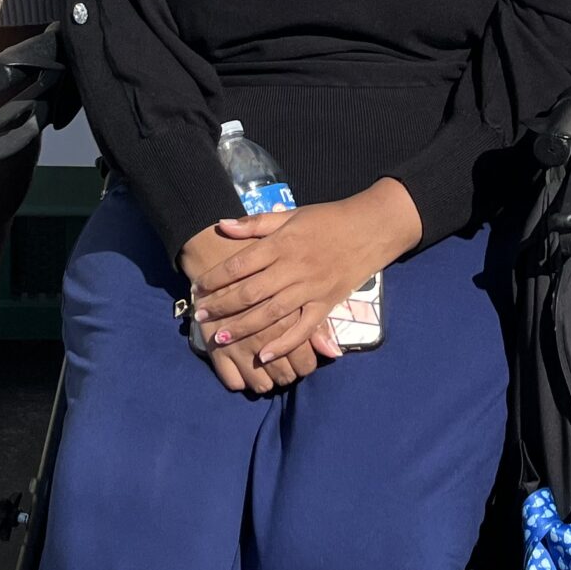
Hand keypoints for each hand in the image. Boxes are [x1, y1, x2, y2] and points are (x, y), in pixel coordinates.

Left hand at [179, 225, 329, 393]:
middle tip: (200, 316)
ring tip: (220, 338)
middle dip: (222, 306)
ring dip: (244, 327)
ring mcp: (311, 289)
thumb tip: (222, 225)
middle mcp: (293, 268)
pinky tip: (265, 355)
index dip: (216, 278)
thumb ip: (256, 223)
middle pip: (250, 292)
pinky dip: (284, 344)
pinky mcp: (326, 304)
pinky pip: (303, 329)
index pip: (240, 264)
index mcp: (282, 244)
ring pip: (271, 314)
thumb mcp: (291, 214)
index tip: (199, 287)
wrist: (371, 228)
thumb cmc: (328, 219)